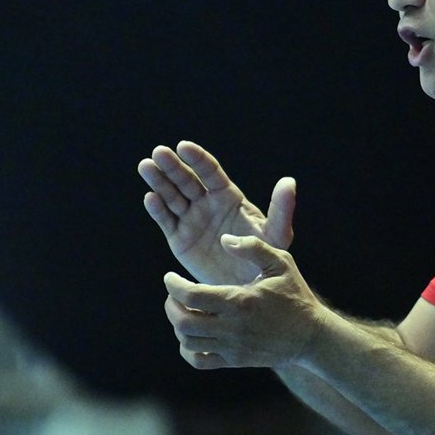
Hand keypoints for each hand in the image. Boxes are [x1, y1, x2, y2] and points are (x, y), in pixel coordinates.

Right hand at [138, 141, 296, 284]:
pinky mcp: (179, 239)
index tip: (183, 146)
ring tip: (146, 166)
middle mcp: (207, 204)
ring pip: (172, 196)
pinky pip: (166, 221)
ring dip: (159, 182)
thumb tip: (289, 181)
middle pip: (187, 181)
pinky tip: (151, 199)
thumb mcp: (277, 234)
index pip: (210, 173)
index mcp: (228, 197)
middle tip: (159, 153)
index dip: (197, 159)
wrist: (247, 288)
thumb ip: (281, 208)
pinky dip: (157, 210)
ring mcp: (191, 220)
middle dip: (173, 166)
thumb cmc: (266, 258)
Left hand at [162, 235, 321, 369]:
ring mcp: (232, 347)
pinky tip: (194, 335)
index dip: (174, 285)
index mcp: (240, 301)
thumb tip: (224, 240)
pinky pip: (199, 361)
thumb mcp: (281, 263)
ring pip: (188, 341)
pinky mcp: (234, 361)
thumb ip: (253, 247)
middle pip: (183, 322)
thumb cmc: (295, 295)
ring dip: (179, 325)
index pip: (192, 295)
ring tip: (185, 311)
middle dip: (171, 305)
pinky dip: (187, 349)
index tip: (171, 277)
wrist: (311, 336)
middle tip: (175, 295)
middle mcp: (232, 327)